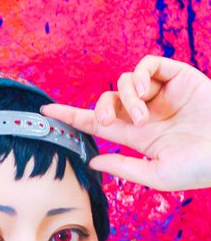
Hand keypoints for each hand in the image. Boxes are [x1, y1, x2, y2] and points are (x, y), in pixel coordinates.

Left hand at [43, 55, 210, 189]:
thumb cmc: (199, 168)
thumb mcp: (155, 175)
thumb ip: (123, 166)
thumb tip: (93, 160)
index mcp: (139, 138)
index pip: (98, 124)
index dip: (72, 117)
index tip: (45, 113)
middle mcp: (147, 113)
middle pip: (107, 100)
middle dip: (98, 109)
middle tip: (107, 122)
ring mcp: (162, 94)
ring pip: (124, 83)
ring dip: (125, 98)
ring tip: (144, 117)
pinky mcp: (177, 76)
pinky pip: (146, 65)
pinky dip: (138, 76)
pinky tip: (144, 92)